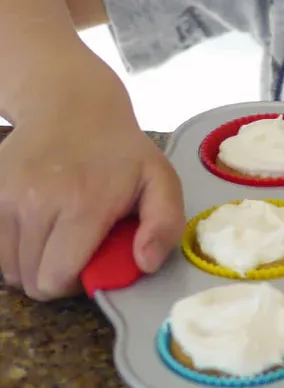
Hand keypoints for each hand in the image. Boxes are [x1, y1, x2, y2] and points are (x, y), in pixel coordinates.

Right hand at [0, 96, 183, 299]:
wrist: (72, 106)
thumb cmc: (121, 151)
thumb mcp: (161, 180)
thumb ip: (165, 224)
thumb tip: (144, 263)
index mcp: (84, 204)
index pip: (56, 279)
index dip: (77, 282)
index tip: (92, 260)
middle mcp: (38, 202)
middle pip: (31, 280)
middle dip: (55, 275)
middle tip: (76, 248)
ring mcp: (7, 197)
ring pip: (9, 269)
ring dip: (33, 262)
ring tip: (59, 233)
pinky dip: (13, 248)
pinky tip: (38, 226)